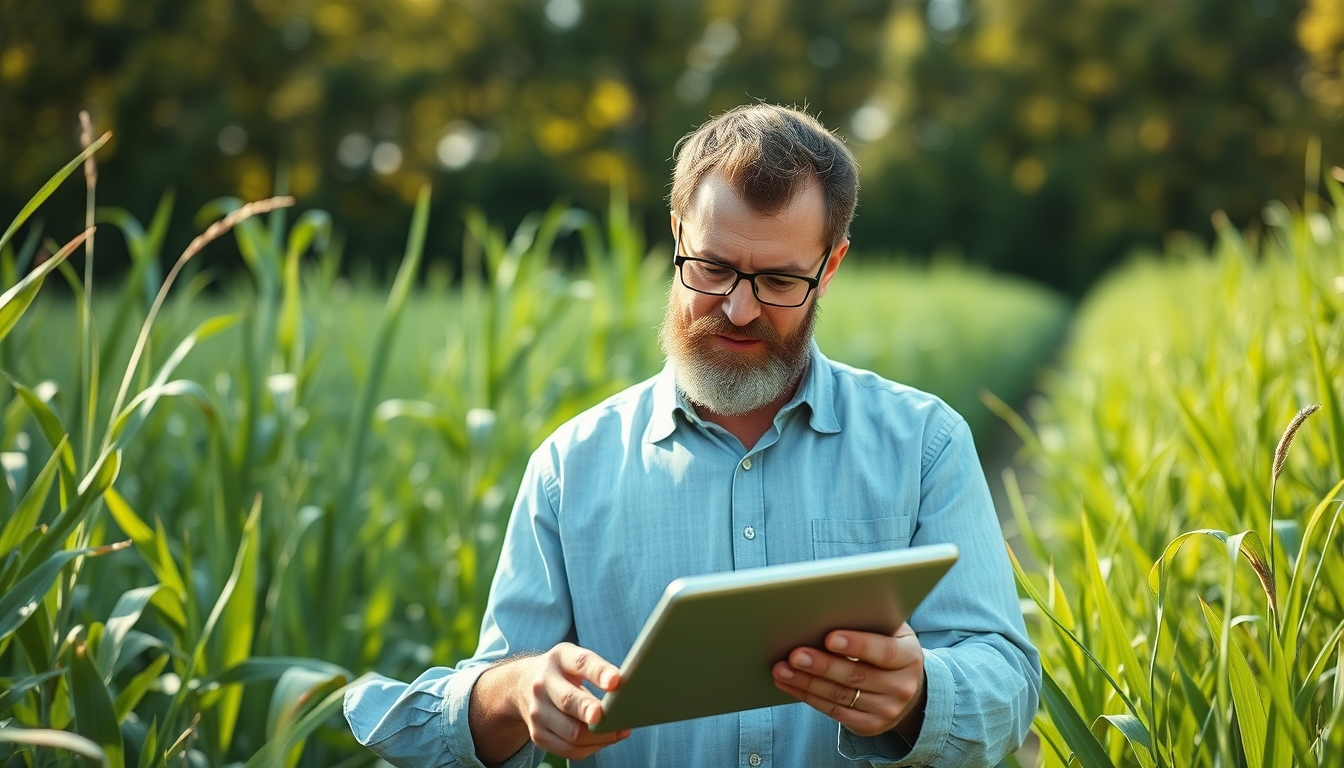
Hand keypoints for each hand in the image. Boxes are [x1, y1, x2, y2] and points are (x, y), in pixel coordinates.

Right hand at [496, 642, 630, 760]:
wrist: (523, 685)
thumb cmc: (561, 673)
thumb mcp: (575, 659)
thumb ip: (599, 671)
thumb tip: (624, 693)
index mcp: (559, 659)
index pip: (581, 663)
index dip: (599, 672)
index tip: (615, 681)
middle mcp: (543, 685)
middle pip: (569, 701)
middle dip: (590, 711)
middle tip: (612, 718)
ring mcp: (537, 712)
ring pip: (572, 733)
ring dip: (600, 737)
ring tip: (619, 731)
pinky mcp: (537, 735)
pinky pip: (569, 750)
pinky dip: (592, 747)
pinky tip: (604, 740)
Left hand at [771, 623, 925, 740]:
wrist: (905, 687)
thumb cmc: (887, 647)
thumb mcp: (889, 632)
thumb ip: (868, 623)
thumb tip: (826, 610)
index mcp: (910, 656)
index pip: (884, 652)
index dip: (857, 644)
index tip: (829, 637)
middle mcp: (903, 686)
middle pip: (856, 676)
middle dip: (822, 665)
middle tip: (795, 654)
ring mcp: (888, 710)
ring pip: (840, 696)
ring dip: (807, 683)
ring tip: (782, 670)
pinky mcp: (870, 725)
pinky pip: (834, 712)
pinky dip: (808, 697)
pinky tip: (790, 684)